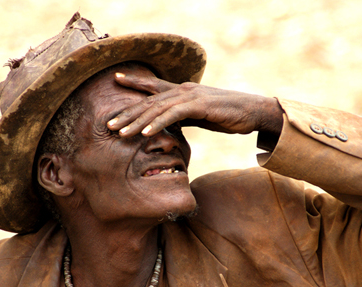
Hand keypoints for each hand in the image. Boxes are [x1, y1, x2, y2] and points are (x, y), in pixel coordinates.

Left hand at [107, 72, 283, 136]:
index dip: (135, 82)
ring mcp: (190, 96)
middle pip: (149, 101)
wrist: (253, 111)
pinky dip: (157, 123)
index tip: (117, 79)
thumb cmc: (228, 115)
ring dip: (137, 122)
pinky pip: (173, 115)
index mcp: (183, 92)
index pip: (154, 87)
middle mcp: (183, 90)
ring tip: (120, 133)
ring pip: (157, 109)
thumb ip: (183, 117)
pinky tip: (145, 133)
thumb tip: (169, 125)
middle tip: (108, 124)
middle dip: (127, 113)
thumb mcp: (200, 116)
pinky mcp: (199, 105)